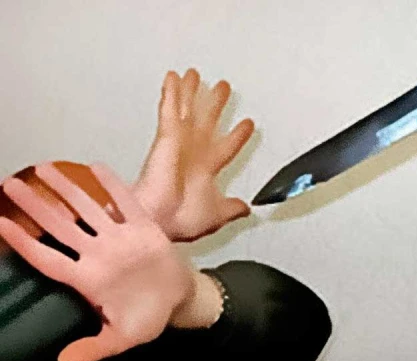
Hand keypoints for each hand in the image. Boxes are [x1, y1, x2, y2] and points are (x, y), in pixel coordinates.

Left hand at [0, 162, 195, 360]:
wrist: (179, 299)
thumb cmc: (148, 319)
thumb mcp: (123, 338)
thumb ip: (95, 348)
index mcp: (89, 279)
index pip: (49, 258)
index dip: (24, 243)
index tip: (0, 224)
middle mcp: (99, 254)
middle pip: (61, 227)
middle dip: (36, 206)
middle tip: (12, 184)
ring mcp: (120, 238)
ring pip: (88, 209)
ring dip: (68, 190)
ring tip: (45, 169)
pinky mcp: (143, 228)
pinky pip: (126, 203)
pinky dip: (113, 186)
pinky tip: (96, 167)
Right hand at [134, 68, 254, 241]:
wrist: (158, 220)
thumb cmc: (180, 220)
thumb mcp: (217, 215)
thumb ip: (232, 209)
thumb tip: (247, 209)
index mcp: (205, 170)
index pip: (227, 146)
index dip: (238, 135)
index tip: (248, 123)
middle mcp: (192, 154)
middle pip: (207, 122)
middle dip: (215, 105)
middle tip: (223, 88)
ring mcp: (178, 143)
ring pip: (187, 110)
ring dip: (192, 92)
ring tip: (196, 74)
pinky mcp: (166, 136)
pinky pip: (170, 109)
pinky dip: (172, 93)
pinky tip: (174, 77)